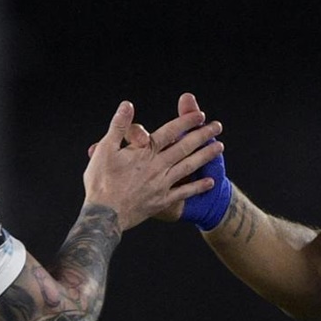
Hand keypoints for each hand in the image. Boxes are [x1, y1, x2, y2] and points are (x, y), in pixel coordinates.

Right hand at [83, 98, 223, 230]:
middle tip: (217, 127)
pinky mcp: (162, 201)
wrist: (103, 216)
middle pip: (184, 147)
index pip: (169, 132)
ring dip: (205, 156)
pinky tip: (210, 182)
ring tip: (220, 148)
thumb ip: (119, 126)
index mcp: (144, 152)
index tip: (199, 115)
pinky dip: (197, 187)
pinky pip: (184, 193)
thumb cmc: (100, 181)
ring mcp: (161, 185)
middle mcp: (157, 167)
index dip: (185, 122)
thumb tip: (127, 105)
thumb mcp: (104, 149)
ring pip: (188, 167)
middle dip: (202, 135)